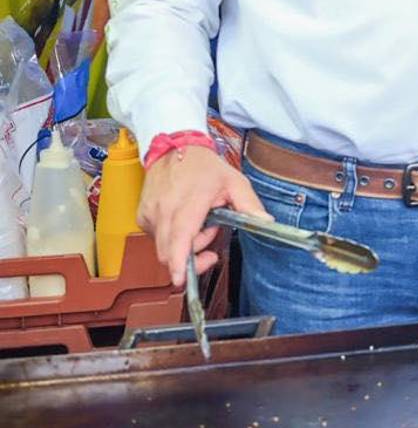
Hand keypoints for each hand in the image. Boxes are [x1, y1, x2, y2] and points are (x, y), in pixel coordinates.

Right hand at [136, 145, 267, 286]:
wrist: (175, 147)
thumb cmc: (204, 166)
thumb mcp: (235, 181)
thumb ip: (250, 205)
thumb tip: (265, 223)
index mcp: (189, 201)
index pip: (180, 238)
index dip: (179, 262)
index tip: (181, 279)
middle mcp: (164, 209)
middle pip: (170, 252)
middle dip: (192, 254)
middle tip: (210, 232)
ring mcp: (150, 214)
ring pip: (163, 247)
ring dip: (183, 244)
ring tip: (198, 220)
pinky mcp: (142, 217)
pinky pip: (156, 239)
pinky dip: (171, 236)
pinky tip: (183, 218)